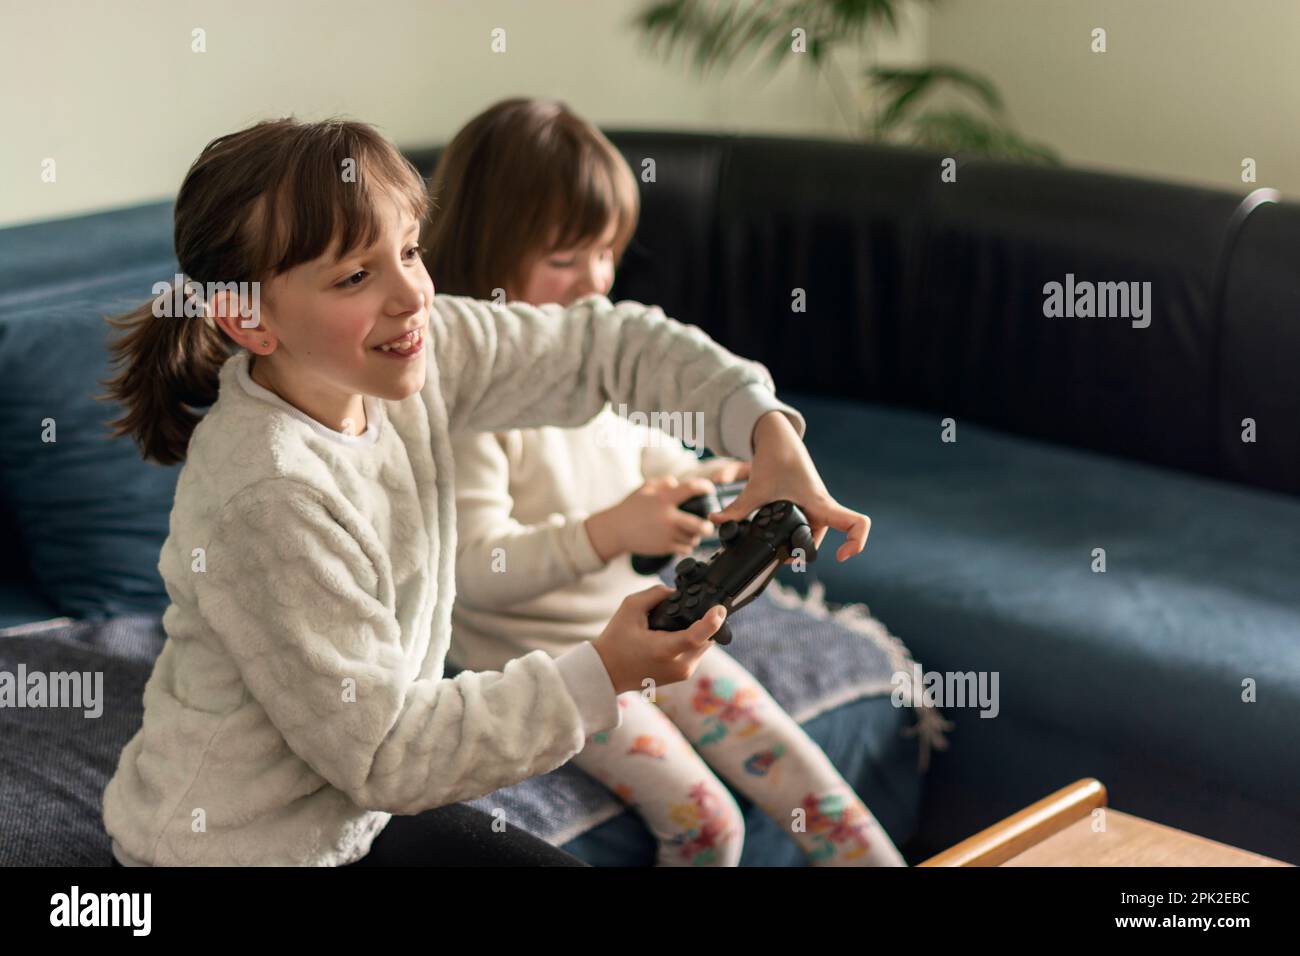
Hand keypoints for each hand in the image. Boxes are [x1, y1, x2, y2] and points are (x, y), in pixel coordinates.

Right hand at [585, 475, 715, 561]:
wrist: (615, 530)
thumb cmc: (631, 508)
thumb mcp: (645, 488)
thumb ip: (663, 482)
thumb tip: (677, 483)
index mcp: (663, 500)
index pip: (691, 489)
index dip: (705, 487)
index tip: (709, 489)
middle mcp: (667, 518)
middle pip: (698, 525)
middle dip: (708, 526)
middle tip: (709, 524)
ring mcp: (666, 535)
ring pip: (693, 539)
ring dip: (696, 536)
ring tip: (694, 532)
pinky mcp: (664, 548)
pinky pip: (684, 549)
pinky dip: (687, 546)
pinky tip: (684, 540)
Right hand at [591, 585, 725, 693]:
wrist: (607, 672)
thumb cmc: (616, 641)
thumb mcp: (630, 608)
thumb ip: (656, 594)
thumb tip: (676, 592)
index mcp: (664, 650)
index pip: (696, 637)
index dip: (712, 621)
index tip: (719, 608)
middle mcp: (678, 665)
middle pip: (706, 637)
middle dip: (703, 621)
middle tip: (687, 610)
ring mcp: (682, 673)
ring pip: (704, 645)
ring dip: (698, 631)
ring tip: (676, 623)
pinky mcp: (682, 676)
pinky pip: (696, 652)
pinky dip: (691, 641)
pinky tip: (675, 633)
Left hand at [707, 411, 870, 562]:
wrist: (777, 440)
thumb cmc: (777, 457)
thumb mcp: (757, 488)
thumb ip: (737, 509)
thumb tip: (716, 522)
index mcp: (821, 503)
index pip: (856, 524)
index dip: (856, 543)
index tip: (841, 556)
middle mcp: (822, 507)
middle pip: (822, 539)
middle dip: (803, 552)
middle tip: (780, 557)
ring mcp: (814, 507)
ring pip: (811, 534)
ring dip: (795, 543)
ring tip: (773, 547)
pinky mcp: (805, 506)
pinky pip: (805, 526)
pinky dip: (791, 534)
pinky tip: (774, 537)